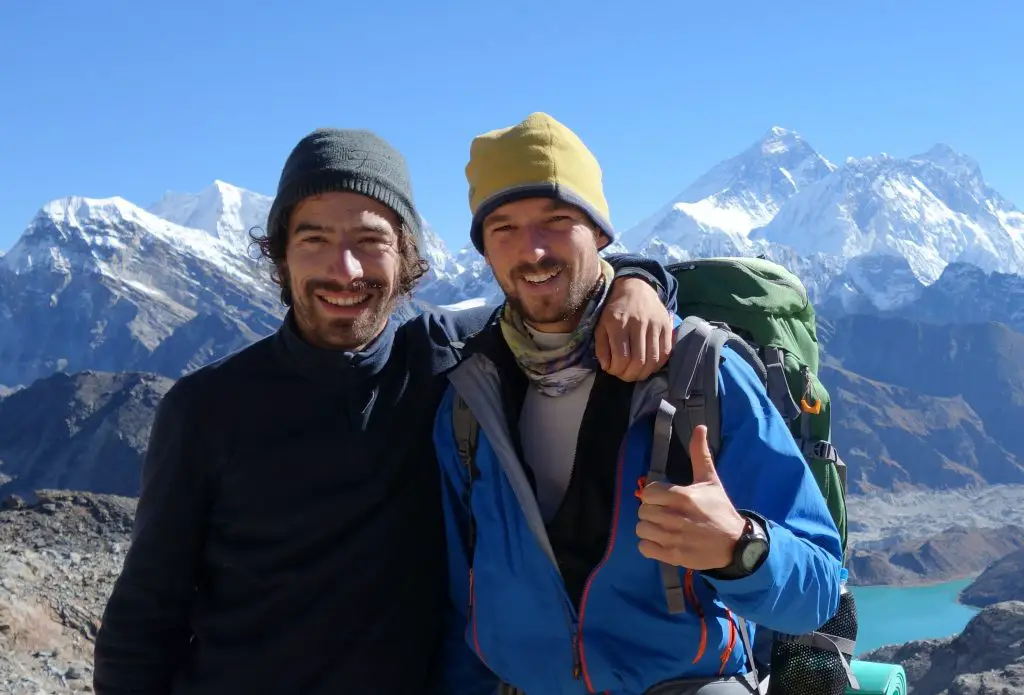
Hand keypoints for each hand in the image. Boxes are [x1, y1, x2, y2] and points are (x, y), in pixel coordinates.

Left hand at [595, 277, 672, 381]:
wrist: (636, 288)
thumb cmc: (615, 310)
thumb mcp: (601, 325)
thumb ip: (601, 347)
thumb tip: (607, 367)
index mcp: (618, 323)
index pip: (621, 357)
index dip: (617, 370)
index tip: (613, 370)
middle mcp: (638, 324)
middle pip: (638, 361)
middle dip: (630, 375)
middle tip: (625, 376)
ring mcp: (655, 325)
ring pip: (653, 359)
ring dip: (644, 373)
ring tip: (636, 373)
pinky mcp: (667, 326)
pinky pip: (666, 352)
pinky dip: (657, 365)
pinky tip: (648, 366)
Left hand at [636, 425, 745, 570]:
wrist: (735, 543)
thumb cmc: (720, 509)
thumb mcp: (710, 480)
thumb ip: (700, 454)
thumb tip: (700, 427)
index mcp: (682, 496)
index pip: (647, 492)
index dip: (653, 495)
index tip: (663, 499)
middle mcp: (675, 516)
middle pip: (643, 511)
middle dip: (651, 511)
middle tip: (664, 514)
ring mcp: (673, 538)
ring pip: (641, 529)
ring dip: (649, 529)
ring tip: (662, 528)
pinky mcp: (672, 556)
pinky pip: (644, 548)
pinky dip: (650, 546)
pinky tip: (662, 541)